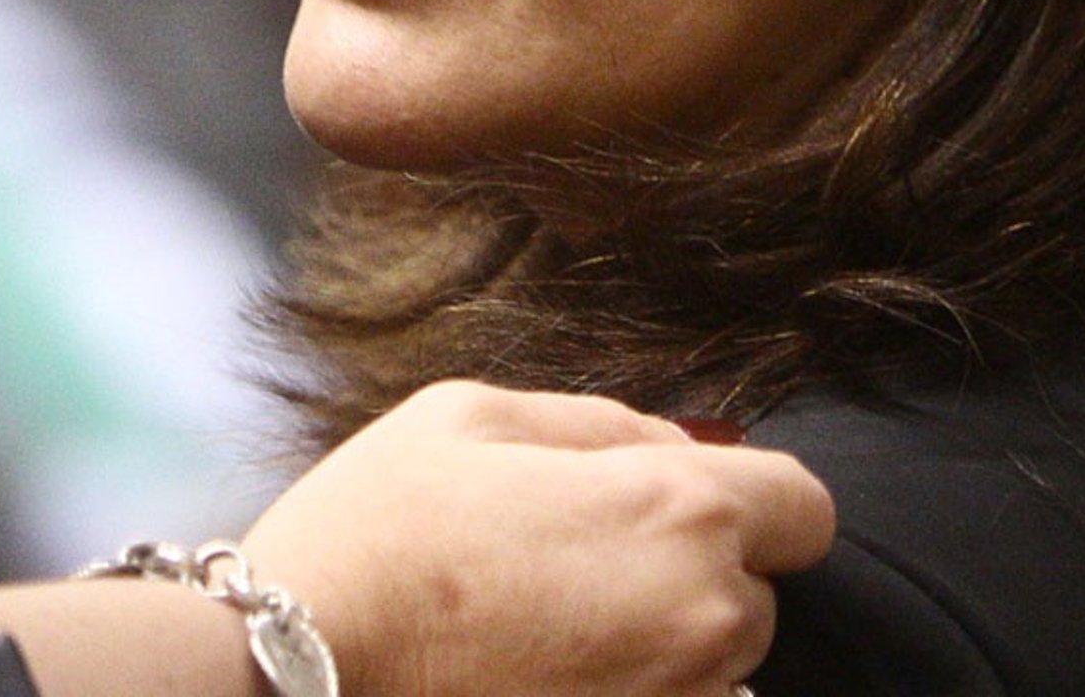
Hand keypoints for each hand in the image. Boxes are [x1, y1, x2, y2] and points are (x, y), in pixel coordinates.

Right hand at [243, 380, 833, 696]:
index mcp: (679, 511)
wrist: (278, 687)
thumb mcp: (477, 415)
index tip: (683, 508)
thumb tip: (683, 445)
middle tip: (580, 572)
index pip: (806, 506)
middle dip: (696, 576)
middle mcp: (700, 622)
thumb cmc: (375, 535)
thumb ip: (605, 422)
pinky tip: (540, 681)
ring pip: (711, 675)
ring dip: (660, 652)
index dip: (757, 499)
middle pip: (757, 597)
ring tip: (547, 637)